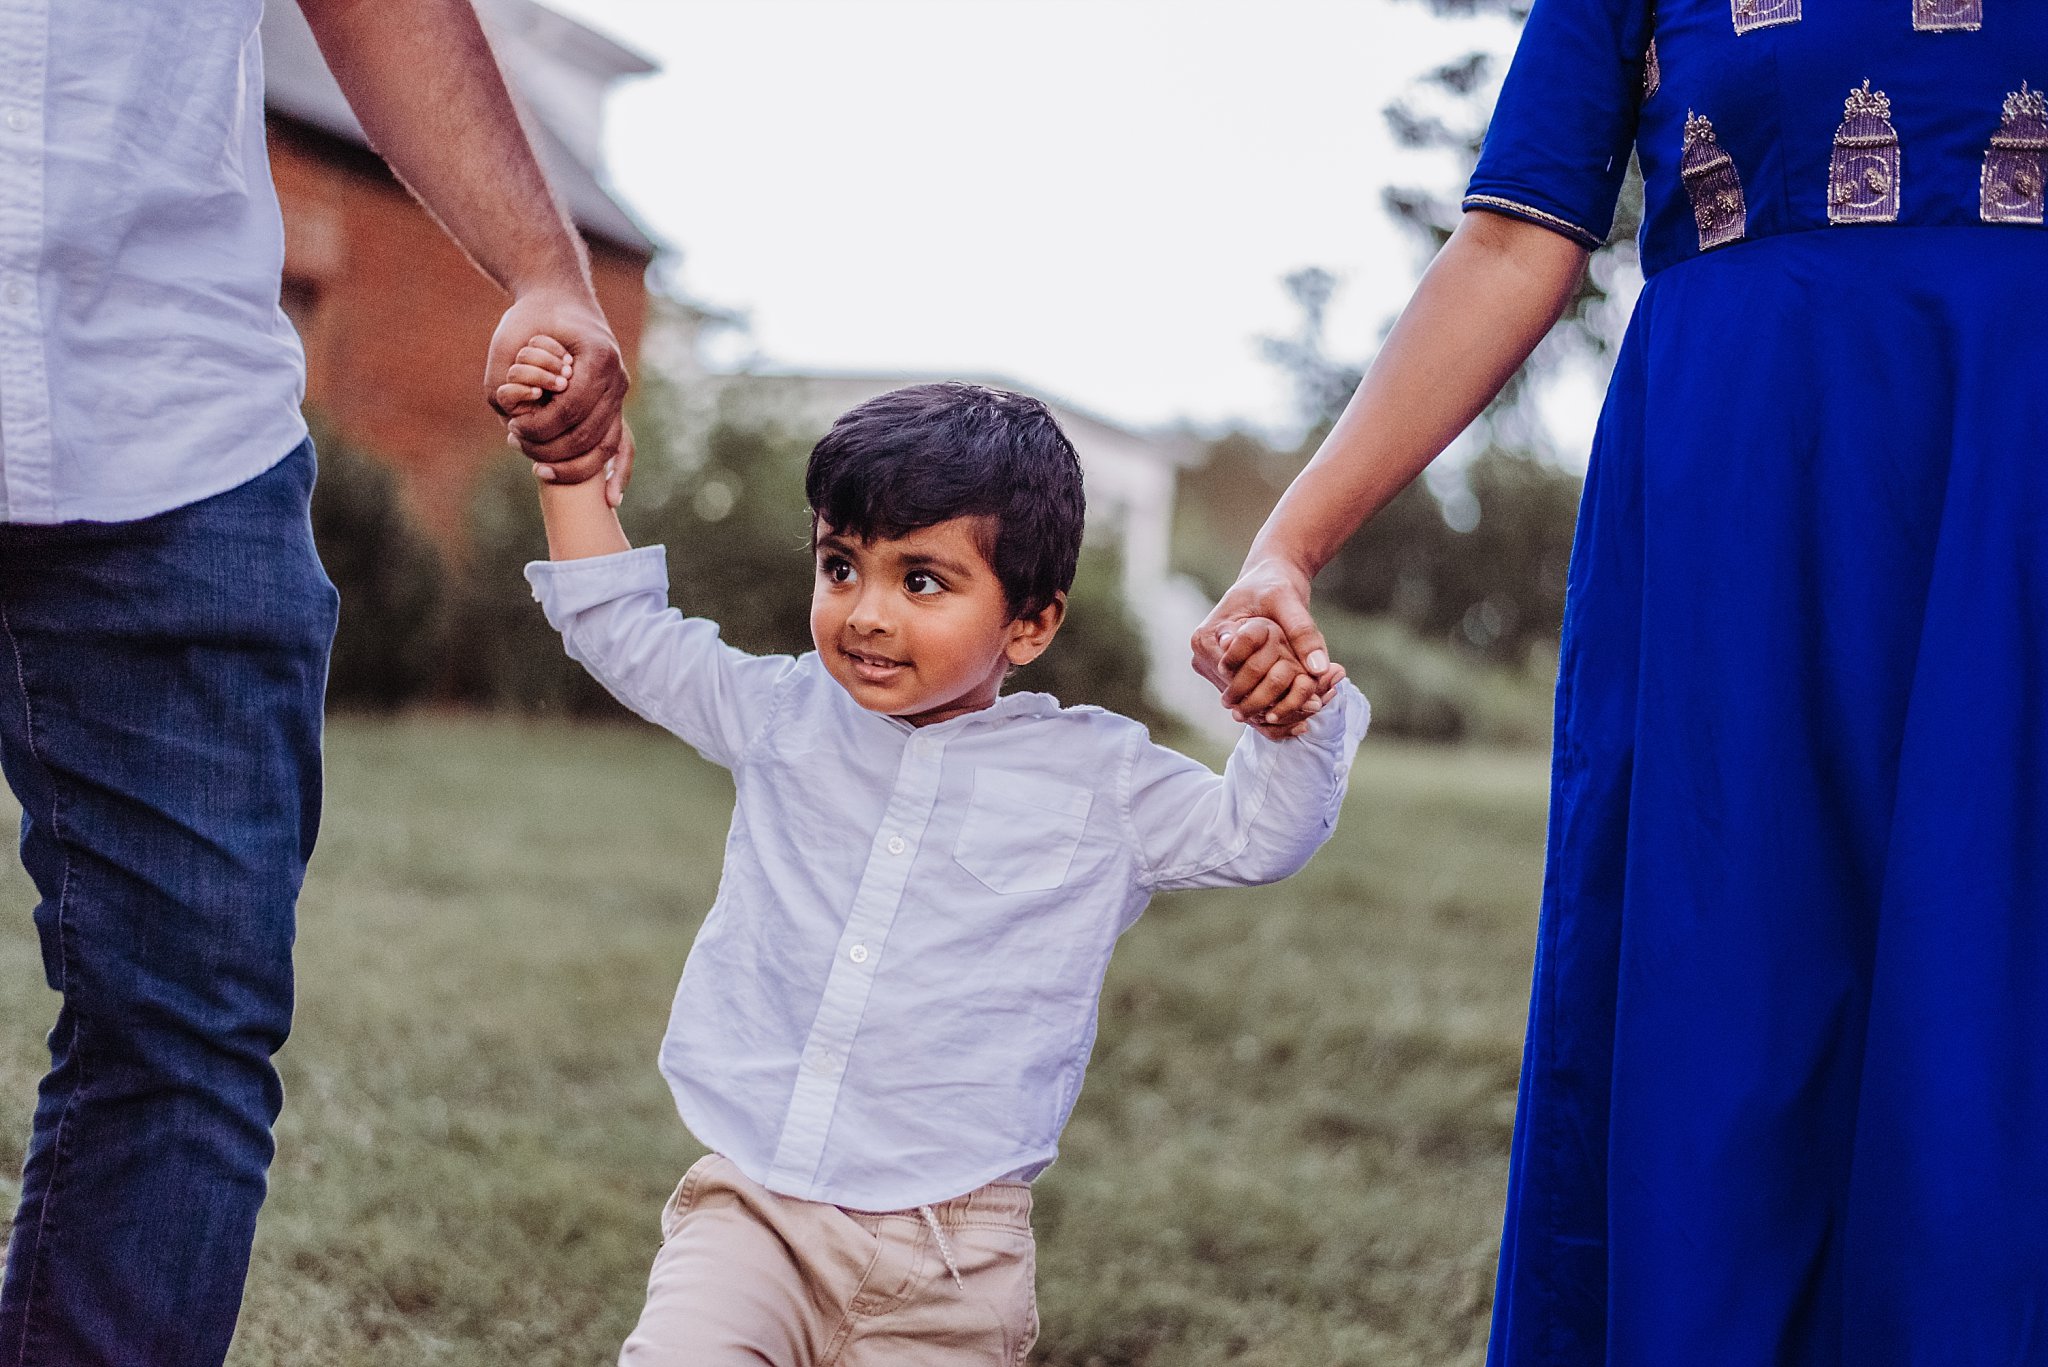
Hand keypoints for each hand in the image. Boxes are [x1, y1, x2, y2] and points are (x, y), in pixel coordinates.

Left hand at [486, 285, 630, 503]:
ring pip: (605, 444)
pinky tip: (610, 498)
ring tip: (542, 468)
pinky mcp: (616, 405)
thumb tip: (513, 422)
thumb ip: (505, 384)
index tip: (514, 431)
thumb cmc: (531, 322)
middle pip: (587, 432)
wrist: (559, 301)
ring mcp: (619, 393)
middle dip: (551, 447)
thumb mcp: (509, 345)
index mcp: (597, 357)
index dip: (541, 427)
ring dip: (574, 465)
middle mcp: (615, 377)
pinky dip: (618, 473)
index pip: (571, 409)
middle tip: (520, 447)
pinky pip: (625, 445)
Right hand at [1191, 557, 1331, 730]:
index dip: (1272, 689)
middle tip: (1318, 703)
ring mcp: (1212, 671)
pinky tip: (1304, 702)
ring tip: (1317, 702)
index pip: (1236, 678)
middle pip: (1240, 695)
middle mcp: (1202, 659)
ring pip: (1246, 702)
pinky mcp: (1226, 677)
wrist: (1269, 580)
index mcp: (1207, 639)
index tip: (1310, 690)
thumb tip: (1318, 669)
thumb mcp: (1289, 602)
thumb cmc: (1273, 584)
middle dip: (1279, 700)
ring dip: (1279, 705)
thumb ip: (1302, 633)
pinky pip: (1251, 698)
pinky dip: (1277, 703)